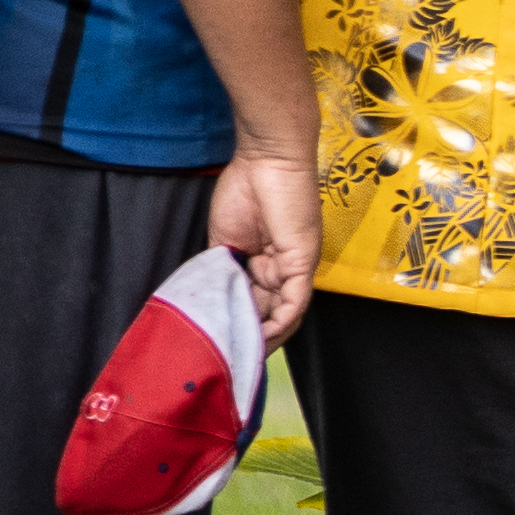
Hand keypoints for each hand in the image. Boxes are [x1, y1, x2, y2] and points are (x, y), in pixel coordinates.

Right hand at [215, 148, 319, 343]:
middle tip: (229, 356)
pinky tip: (261, 336)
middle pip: (269, 312)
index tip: (221, 340)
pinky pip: (296, 301)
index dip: (240, 323)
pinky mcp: (303, 261)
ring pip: (284, 313)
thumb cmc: (245, 188)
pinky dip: (280, 322)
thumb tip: (212, 296)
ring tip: (241, 352)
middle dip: (250, 336)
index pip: (256, 303)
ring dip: (263, 336)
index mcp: (267, 263)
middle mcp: (285, 269)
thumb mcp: (224, 239)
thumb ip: (222, 269)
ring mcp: (296, 266)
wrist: (265, 158)